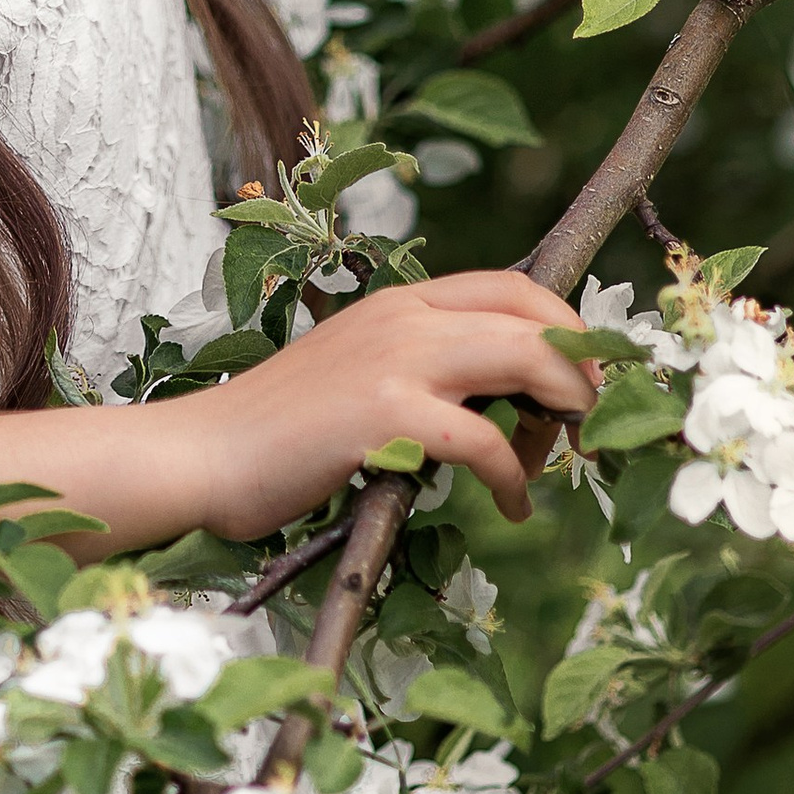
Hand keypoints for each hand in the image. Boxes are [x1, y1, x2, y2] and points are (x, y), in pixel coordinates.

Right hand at [202, 270, 596, 536]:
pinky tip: (512, 506)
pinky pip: (484, 441)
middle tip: (589, 428)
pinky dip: (514, 478)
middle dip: (585, 374)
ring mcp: (394, 362)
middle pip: (537, 322)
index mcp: (400, 302)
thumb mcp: (361, 374)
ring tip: (559, 458)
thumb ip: (424, 369)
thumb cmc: (280, 431)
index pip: (517, 287)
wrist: (204, 455)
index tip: (587, 383)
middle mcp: (403, 317)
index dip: (571, 330)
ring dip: (564, 414)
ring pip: (526, 361)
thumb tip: (503, 399)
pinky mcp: (384, 415)